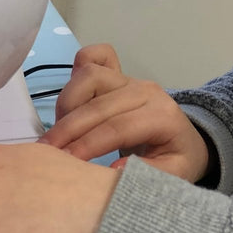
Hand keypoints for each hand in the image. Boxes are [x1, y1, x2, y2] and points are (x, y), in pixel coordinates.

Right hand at [39, 43, 209, 181]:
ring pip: (90, 76)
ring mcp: (128, 78)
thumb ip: (148, 175)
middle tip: (48, 154)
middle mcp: (145, 91)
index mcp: (162, 116)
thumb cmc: (176, 158)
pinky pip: (92, 57)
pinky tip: (69, 102)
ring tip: (59, 132)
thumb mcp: (174, 175)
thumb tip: (116, 168)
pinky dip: (76, 72)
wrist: (184, 139)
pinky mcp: (116, 73)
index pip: (118, 127)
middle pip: (99, 104)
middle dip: (69, 129)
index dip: (88, 144)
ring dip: (68, 104)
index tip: (66, 163)